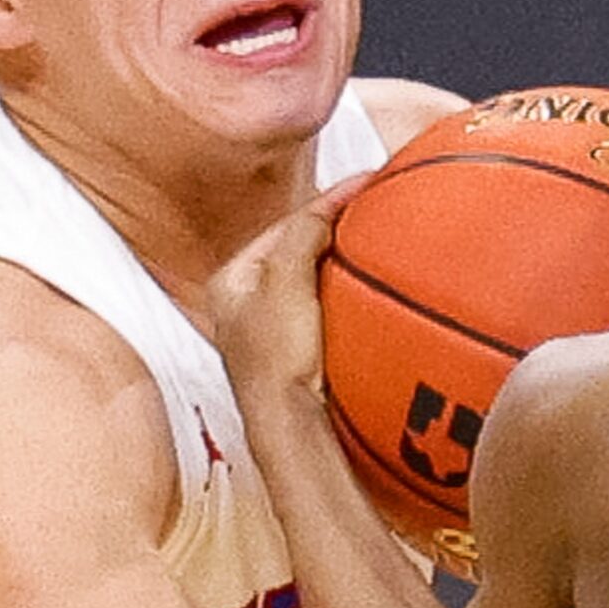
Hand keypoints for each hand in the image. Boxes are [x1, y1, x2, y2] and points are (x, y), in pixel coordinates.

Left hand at [207, 175, 371, 411]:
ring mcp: (275, 330)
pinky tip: (373, 289)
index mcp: (231, 280)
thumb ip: (301, 234)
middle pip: (299, 249)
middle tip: (372, 209)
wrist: (291, 423)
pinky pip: (331, 305)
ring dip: (345, 261)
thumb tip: (327, 211)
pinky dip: (351, 292)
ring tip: (377, 241)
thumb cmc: (276, 360)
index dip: (327, 201)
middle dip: (336, 230)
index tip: (364, 184)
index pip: (285, 224)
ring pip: (316, 277)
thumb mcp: (284, 281)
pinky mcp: (303, 352)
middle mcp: (248, 304)